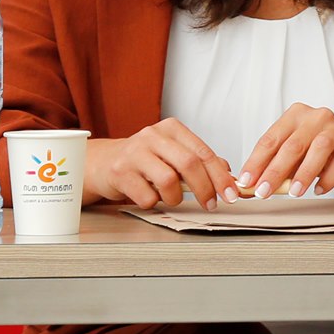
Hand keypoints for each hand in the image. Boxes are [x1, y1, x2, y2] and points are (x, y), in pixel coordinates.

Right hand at [87, 119, 236, 210]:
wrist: (103, 163)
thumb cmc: (143, 160)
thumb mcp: (173, 154)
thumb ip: (200, 161)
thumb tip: (227, 174)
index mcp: (171, 128)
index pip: (204, 152)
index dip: (220, 176)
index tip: (231, 194)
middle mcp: (152, 136)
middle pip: (189, 164)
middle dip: (205, 189)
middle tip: (210, 204)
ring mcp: (134, 153)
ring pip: (168, 181)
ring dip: (175, 197)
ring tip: (169, 197)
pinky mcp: (119, 172)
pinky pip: (147, 196)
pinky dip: (153, 202)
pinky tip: (148, 195)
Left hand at [239, 104, 333, 198]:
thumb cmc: (317, 153)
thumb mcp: (292, 157)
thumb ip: (270, 169)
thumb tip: (245, 188)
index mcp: (295, 116)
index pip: (271, 139)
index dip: (256, 162)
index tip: (246, 181)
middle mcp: (316, 118)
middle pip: (293, 144)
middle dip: (275, 171)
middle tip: (264, 191)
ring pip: (319, 148)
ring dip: (303, 173)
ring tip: (294, 192)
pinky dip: (328, 178)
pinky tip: (318, 189)